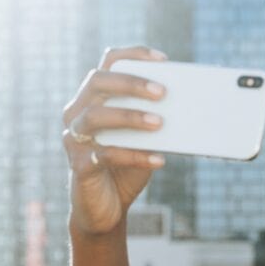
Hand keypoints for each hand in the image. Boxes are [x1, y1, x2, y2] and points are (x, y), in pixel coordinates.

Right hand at [62, 46, 168, 235]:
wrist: (106, 209)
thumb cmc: (126, 167)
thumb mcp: (145, 140)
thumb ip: (157, 121)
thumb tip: (189, 106)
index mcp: (93, 99)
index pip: (108, 64)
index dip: (133, 55)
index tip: (164, 60)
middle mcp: (78, 113)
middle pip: (97, 81)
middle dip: (131, 83)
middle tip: (162, 92)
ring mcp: (75, 139)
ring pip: (95, 116)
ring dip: (130, 116)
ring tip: (160, 123)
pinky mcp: (80, 166)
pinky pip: (105, 155)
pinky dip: (135, 155)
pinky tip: (159, 159)